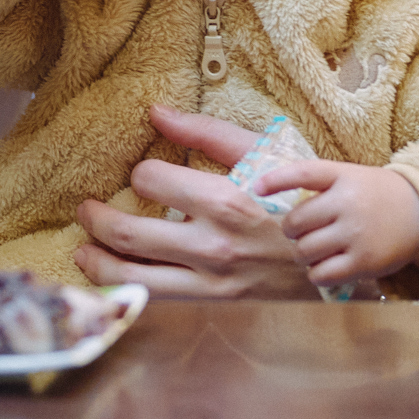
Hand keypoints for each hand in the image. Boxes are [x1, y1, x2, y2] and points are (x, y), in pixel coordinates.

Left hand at [67, 106, 316, 298]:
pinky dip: (126, 293)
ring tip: (85, 251)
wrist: (334, 250)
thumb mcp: (261, 153)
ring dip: (98, 265)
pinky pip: (157, 304)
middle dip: (96, 220)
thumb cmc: (296, 194)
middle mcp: (215, 246)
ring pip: (134, 280)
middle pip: (129, 235)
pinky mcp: (216, 306)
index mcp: (225, 200)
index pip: (151, 180)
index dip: (140, 172)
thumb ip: (205, 132)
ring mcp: (213, 283)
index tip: (142, 174)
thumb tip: (155, 112)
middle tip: (85, 210)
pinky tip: (115, 281)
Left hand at [257, 161, 418, 289]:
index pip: (303, 172)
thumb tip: (266, 190)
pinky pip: (321, 273)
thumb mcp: (350, 177)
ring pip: (305, 251)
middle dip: (292, 231)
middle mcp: (348, 203)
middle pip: (295, 223)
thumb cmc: (374, 196)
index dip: (276, 179)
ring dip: (303, 253)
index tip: (256, 188)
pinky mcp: (363, 262)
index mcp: (343, 176)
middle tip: (300, 232)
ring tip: (313, 249)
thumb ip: (317, 183)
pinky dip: (316, 272)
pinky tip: (325, 265)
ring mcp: (356, 234)